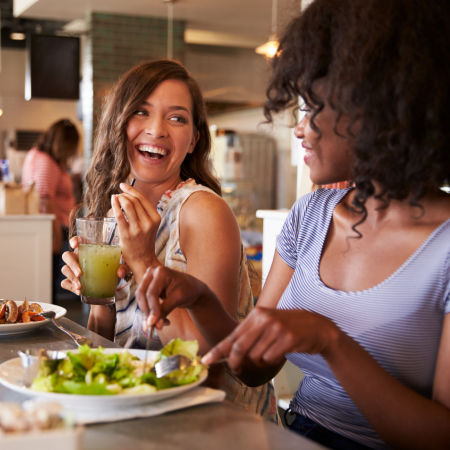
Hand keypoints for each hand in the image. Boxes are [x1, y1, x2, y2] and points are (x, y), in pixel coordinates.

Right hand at [61, 236, 129, 294]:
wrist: (108, 286)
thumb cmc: (112, 270)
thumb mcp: (120, 268)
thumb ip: (123, 268)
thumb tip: (120, 272)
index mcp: (89, 250)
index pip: (78, 240)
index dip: (75, 240)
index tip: (75, 245)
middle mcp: (78, 258)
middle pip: (67, 256)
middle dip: (72, 264)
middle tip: (80, 273)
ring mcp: (73, 269)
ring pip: (65, 270)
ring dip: (72, 278)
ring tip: (80, 286)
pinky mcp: (71, 281)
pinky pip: (65, 283)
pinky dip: (71, 287)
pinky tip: (79, 291)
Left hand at [111, 183, 160, 281]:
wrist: (142, 260)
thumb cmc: (143, 241)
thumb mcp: (149, 225)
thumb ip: (143, 212)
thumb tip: (129, 195)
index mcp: (156, 218)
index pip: (143, 199)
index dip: (131, 190)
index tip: (123, 185)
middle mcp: (149, 222)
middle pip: (134, 200)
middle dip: (124, 194)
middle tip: (117, 194)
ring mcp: (138, 228)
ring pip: (128, 204)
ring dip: (119, 198)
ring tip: (114, 198)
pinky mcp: (127, 234)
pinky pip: (119, 215)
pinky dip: (114, 205)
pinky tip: (112, 202)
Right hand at [136, 264, 210, 329]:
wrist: (192, 289)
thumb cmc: (188, 290)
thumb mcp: (178, 298)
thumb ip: (165, 310)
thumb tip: (154, 325)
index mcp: (160, 271)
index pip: (152, 293)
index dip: (152, 309)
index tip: (153, 324)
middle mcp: (151, 273)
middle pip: (142, 295)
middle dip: (147, 312)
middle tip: (152, 327)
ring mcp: (148, 279)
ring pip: (141, 300)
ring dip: (148, 314)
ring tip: (160, 325)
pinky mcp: (147, 288)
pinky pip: (144, 302)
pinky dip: (151, 313)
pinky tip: (161, 320)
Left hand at [202, 307, 337, 373]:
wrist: (317, 326)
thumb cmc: (288, 327)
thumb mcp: (267, 323)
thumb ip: (249, 334)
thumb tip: (228, 352)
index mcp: (256, 314)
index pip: (233, 335)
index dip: (218, 350)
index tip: (206, 360)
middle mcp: (264, 319)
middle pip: (240, 347)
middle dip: (235, 362)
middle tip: (235, 370)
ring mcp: (276, 328)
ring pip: (255, 356)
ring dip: (260, 360)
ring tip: (271, 352)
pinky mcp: (287, 339)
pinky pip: (270, 358)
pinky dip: (272, 360)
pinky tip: (280, 352)